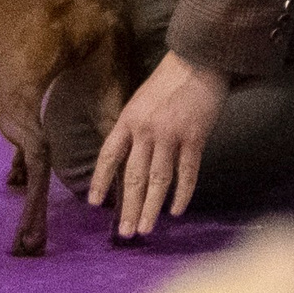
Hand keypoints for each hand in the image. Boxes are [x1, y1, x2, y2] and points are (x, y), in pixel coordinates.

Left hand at [90, 50, 227, 237]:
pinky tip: (176, 211)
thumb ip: (135, 128)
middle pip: (134, 176)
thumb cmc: (169, 79)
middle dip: (129, 207)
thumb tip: (128, 158)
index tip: (94, 203)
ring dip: (152, 208)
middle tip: (125, 233)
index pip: (110, 155)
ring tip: (146, 229)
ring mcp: (171, 135)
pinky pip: (187, 173)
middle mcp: (146, 130)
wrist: (199, 59)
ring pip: (158, 180)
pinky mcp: (195, 138)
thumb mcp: (141, 100)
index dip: (101, 181)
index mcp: (129, 119)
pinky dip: (182, 194)